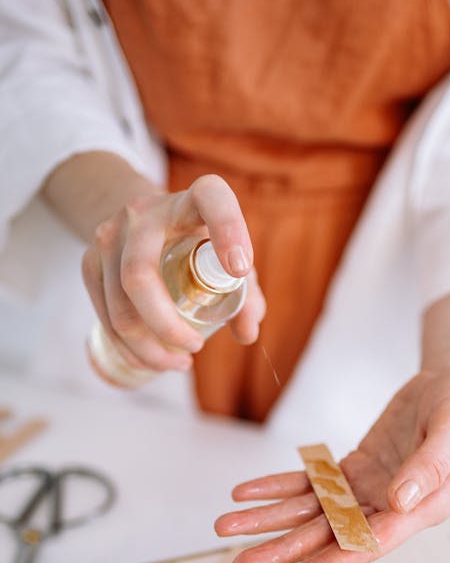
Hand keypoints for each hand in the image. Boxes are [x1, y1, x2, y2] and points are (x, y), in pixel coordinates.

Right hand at [43, 152, 264, 373]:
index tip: (240, 268)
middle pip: (139, 277)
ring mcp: (108, 237)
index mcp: (190, 200)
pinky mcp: (90, 263)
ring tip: (180, 364)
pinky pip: (105, 317)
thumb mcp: (227, 257)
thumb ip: (246, 294)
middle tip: (196, 346)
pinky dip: (130, 349)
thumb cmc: (197, 242)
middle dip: (167, 327)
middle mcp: (143, 213)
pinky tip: (152, 360)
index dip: (228, 229)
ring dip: (150, 349)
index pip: (211, 198)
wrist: (141, 218)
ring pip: (120, 309)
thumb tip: (247, 333)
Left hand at [215, 358, 449, 562]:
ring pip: (311, 513)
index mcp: (422, 509)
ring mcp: (369, 492)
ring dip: (269, 521)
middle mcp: (391, 509)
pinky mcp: (355, 471)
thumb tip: (396, 502)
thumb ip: (429, 466)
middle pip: (329, 537)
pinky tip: (245, 493)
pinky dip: (277, 487)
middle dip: (283, 551)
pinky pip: (311, 483)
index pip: (368, 546)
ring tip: (226, 527)